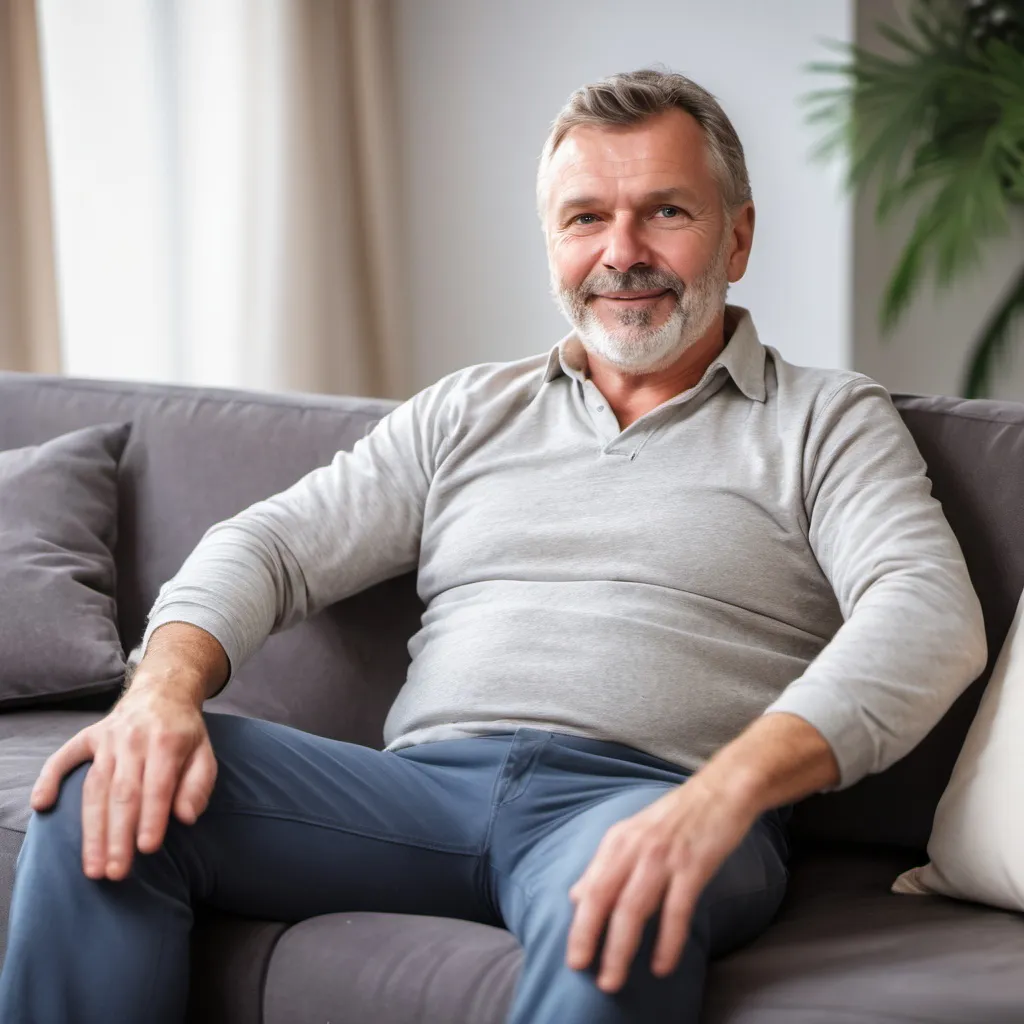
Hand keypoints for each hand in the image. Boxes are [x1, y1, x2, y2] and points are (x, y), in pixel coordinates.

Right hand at [30, 673, 216, 880]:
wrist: (163, 692)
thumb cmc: (185, 733)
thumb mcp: (205, 753)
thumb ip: (198, 785)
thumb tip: (186, 817)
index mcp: (167, 741)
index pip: (157, 786)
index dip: (152, 817)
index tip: (147, 849)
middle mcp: (134, 740)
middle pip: (123, 793)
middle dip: (118, 835)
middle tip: (115, 872)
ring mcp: (107, 738)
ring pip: (95, 787)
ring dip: (92, 829)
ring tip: (92, 865)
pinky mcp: (88, 737)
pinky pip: (63, 757)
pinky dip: (49, 779)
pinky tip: (40, 805)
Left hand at [565, 777, 757, 992]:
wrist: (721, 790)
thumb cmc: (677, 817)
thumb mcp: (633, 835)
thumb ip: (605, 865)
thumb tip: (575, 896)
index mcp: (618, 840)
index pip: (590, 888)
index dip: (579, 924)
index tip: (573, 957)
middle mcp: (635, 847)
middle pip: (603, 897)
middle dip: (589, 936)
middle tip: (581, 970)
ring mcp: (663, 856)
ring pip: (633, 908)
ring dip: (620, 948)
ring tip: (613, 979)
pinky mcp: (693, 865)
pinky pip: (676, 910)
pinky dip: (667, 941)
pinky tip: (661, 966)